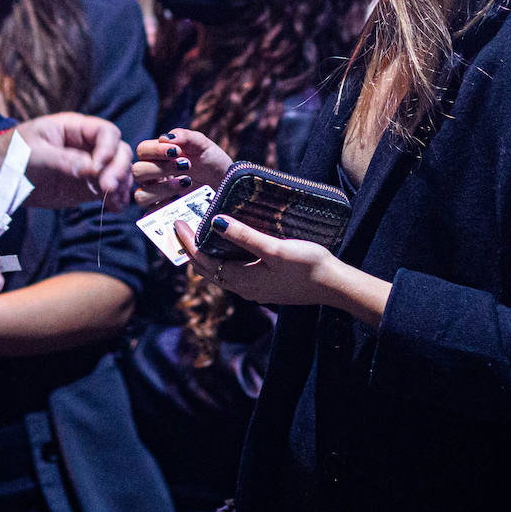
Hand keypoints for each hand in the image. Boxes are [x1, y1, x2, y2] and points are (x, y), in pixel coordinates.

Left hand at [0, 114, 132, 210]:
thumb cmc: (14, 154)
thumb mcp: (35, 154)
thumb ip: (62, 160)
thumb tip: (91, 169)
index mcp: (75, 128)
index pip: (106, 132)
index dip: (108, 149)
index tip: (98, 167)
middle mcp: (87, 146)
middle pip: (118, 151)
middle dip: (118, 169)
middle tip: (108, 188)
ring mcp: (89, 167)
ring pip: (117, 171)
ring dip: (121, 185)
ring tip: (115, 201)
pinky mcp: (85, 187)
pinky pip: (107, 191)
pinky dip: (115, 199)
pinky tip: (114, 208)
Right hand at [133, 128, 232, 210]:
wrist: (228, 184)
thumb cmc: (212, 162)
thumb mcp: (202, 145)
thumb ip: (185, 136)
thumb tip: (165, 138)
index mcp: (157, 157)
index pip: (142, 150)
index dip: (155, 150)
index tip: (176, 151)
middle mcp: (152, 176)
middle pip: (138, 172)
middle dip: (160, 168)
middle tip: (185, 165)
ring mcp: (156, 196)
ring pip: (141, 195)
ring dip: (163, 188)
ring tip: (187, 182)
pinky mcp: (164, 213)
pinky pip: (152, 216)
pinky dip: (163, 209)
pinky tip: (179, 201)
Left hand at [174, 215, 390, 325]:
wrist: (333, 286)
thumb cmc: (307, 266)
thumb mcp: (275, 248)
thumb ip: (245, 236)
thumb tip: (215, 222)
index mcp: (242, 280)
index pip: (203, 261)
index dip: (188, 242)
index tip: (176, 223)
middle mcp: (243, 288)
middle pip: (207, 270)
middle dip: (191, 249)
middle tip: (181, 227)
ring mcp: (254, 289)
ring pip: (220, 272)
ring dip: (206, 255)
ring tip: (199, 234)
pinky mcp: (264, 286)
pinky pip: (233, 272)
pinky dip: (222, 258)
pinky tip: (227, 246)